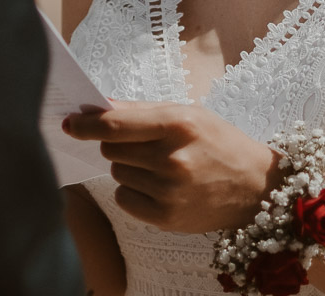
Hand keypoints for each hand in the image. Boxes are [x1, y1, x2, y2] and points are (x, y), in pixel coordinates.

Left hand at [64, 100, 280, 234]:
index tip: (69, 122)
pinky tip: (159, 186)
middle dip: (116, 143)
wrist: (255, 187)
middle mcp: (171, 159)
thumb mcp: (188, 114)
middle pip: (111, 149)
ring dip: (129, 167)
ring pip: (117, 173)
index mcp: (178, 124)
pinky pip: (124, 198)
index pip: (115, 125)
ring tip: (160, 166)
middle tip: (142, 143)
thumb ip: (141, 110)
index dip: (86, 124)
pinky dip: (133, 191)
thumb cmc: (219, 142)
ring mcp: (168, 191)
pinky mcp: (165, 217)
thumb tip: (98, 107)